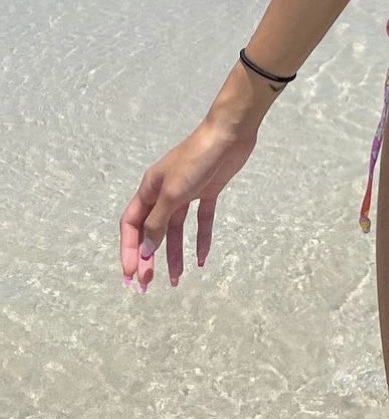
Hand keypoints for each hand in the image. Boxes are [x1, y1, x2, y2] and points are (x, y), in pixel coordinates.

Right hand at [118, 118, 257, 291]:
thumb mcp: (173, 192)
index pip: (131, 224)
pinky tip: (202, 260)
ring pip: (175, 229)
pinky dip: (201, 238)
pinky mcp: (208, 191)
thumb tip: (144, 251)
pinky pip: (201, 220)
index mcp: (150, 189)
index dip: (129, 250)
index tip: (131, 275)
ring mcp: (187, 191)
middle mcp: (165, 192)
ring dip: (173, 254)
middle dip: (148, 257)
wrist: (230, 133)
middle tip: (148, 285)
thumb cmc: (197, 159)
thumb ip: (157, 222)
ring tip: (175, 281)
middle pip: (151, 230)